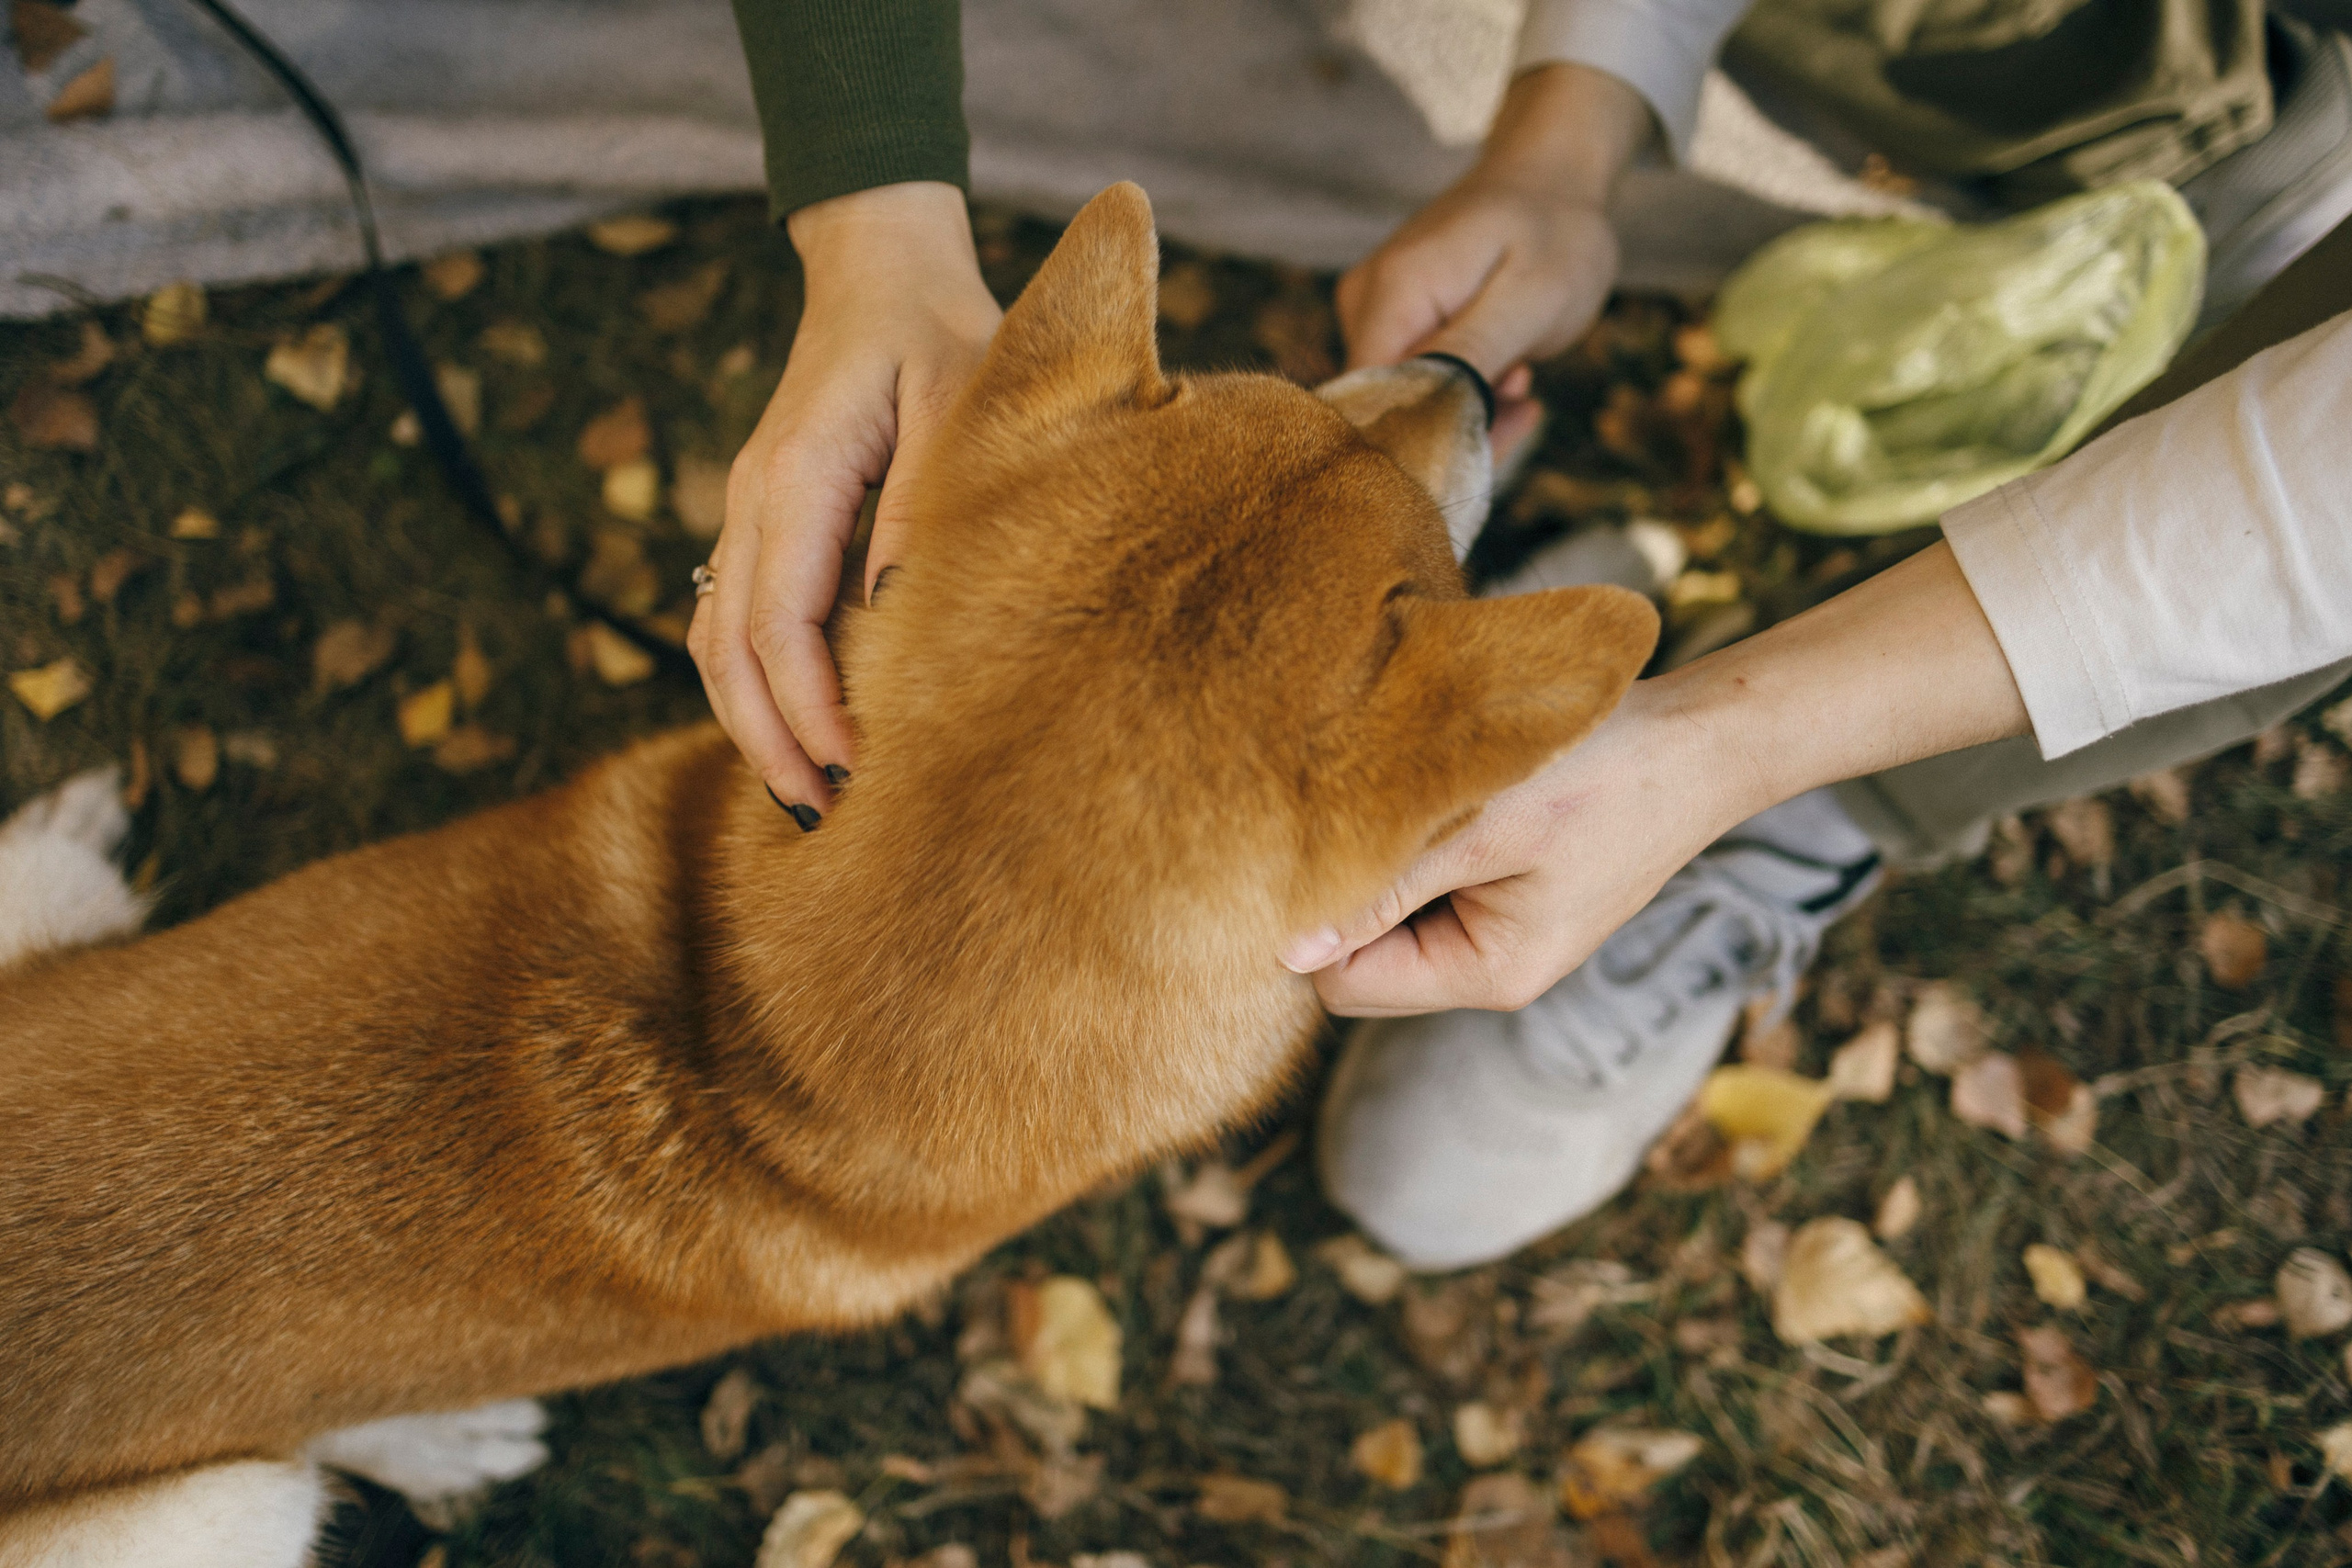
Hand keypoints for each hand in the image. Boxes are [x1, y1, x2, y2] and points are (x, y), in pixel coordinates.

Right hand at [689, 182, 1001, 816]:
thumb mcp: (959, 403)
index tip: (855, 769)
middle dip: (772, 741)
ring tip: (808, 802)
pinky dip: (757, 690)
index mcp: (797, 474)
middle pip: (732, 650)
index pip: (782, 619)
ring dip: (755, 727)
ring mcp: (750, 515)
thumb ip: (927, 506)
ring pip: (720, 645)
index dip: (810, 707)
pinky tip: (800, 740)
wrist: (884, 274)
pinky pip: (739, 624)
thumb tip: (902, 616)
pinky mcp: (768, 527)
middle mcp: (755, 500)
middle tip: (826, 820)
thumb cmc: (941, 333)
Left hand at [1292, 678, 1743, 1014]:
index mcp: (1489, 974)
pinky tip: (1437, 792)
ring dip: (1383, 861)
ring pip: (1392, 917)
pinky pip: (1430, 886)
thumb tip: (1286, 951)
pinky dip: (1419, 843)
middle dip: (1345, 893)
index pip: (1344, 985)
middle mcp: (1493, 970)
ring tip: (1408, 792)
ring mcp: (1503, 933)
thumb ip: (1385, 888)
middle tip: (1351, 807)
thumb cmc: (1603, 775)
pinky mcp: (1511, 893)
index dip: (1310, 927)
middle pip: (1362, 960)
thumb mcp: (1482, 828)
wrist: (1703, 738)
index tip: (1302, 846)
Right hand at [1337, 63, 1652, 458]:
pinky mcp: (1385, 318)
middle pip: (1385, 405)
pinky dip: (1463, 388)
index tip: (1502, 425)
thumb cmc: (1554, 233)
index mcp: (1391, 294)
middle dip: (1456, 424)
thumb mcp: (1531, 300)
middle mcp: (1362, 303)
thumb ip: (1469, 356)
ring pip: (1402, 398)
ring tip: (1522, 375)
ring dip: (1466, 407)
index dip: (1430, 435)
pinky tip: (1506, 369)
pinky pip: (1411, 378)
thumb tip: (1412, 416)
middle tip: (1524, 402)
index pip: (1375, 402)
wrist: (1550, 176)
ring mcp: (1368, 310)